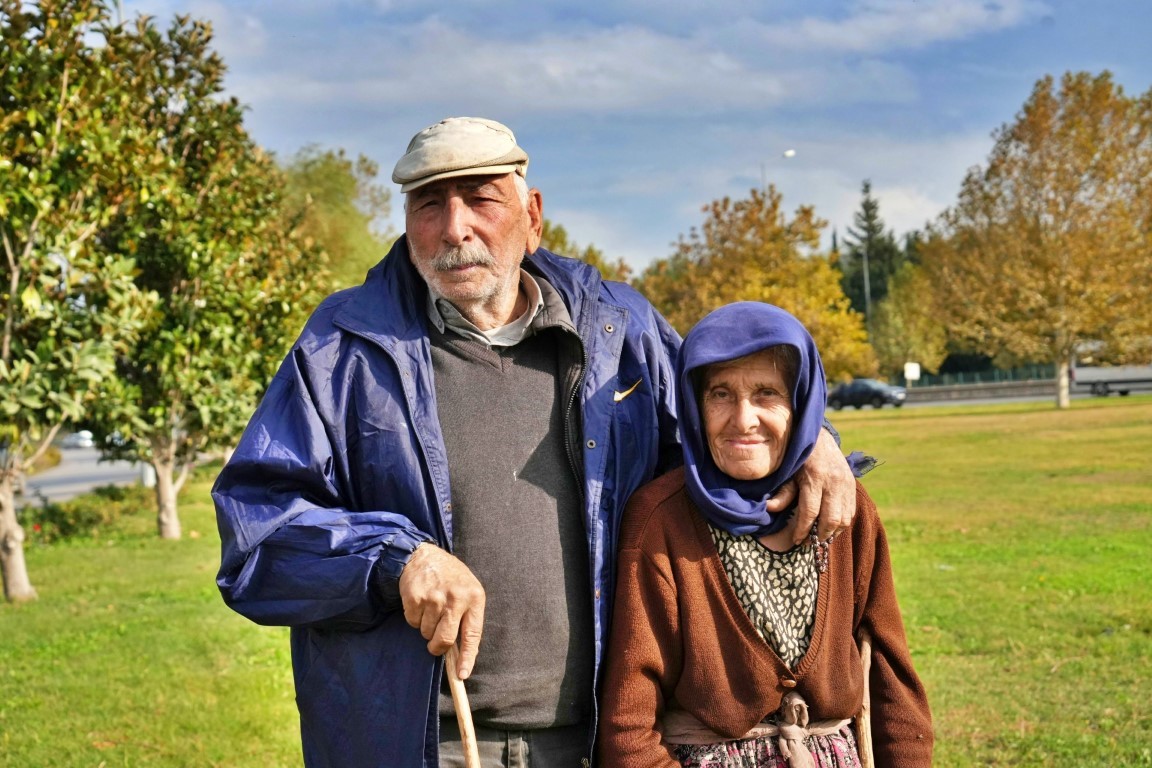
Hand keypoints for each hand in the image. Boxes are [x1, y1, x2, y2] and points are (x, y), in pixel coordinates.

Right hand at [399, 544, 485, 678]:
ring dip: (426, 627)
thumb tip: (462, 654)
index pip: (472, 635)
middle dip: (438, 647)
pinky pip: (413, 622)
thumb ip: (467, 617)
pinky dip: (415, 617)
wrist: (423, 555)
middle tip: (435, 644)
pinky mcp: (415, 597)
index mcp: (474, 597)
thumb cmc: (450, 577)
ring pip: (426, 632)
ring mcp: (434, 597)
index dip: (467, 657)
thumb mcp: (467, 590)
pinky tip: (420, 601)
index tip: (461, 674)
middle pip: (445, 639)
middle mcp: (455, 597)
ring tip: (430, 607)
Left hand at [775, 429, 855, 544]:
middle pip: (830, 519)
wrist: (819, 438)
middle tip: (808, 543)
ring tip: (819, 537)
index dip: (803, 530)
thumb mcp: (788, 472)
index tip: (797, 540)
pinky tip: (830, 527)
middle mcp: (833, 481)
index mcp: (815, 477)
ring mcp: (846, 484)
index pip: (810, 512)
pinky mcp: (852, 485)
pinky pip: (850, 511)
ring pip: (844, 519)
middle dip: (819, 536)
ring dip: (832, 533)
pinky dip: (841, 524)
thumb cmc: (799, 457)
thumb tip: (769, 508)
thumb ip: (783, 492)